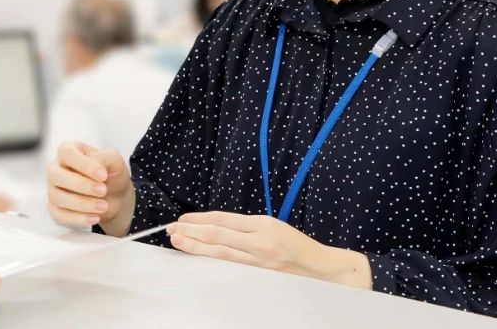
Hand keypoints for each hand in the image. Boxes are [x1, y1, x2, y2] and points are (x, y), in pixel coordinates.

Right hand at [46, 141, 134, 236]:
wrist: (115, 196)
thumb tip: (94, 163)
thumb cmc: (111, 174)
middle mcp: (57, 168)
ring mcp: (53, 188)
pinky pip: (59, 215)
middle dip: (81, 185)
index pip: (67, 153)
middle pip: (55, 175)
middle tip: (103, 191)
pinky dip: (77, 218)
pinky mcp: (55, 207)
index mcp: (69, 151)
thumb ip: (105, 157)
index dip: (84, 164)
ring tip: (103, 206)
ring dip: (82, 204)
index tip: (103, 175)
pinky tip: (94, 217)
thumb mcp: (114, 160)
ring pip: (57, 197)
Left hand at [167, 212, 371, 288]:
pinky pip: (233, 268)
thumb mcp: (274, 228)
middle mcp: (260, 241)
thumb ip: (248, 229)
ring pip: (221, 252)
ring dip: (197, 247)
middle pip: (218, 235)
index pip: (224, 220)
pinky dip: (214, 263)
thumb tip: (217, 228)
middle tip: (172, 229)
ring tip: (178, 242)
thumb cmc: (298, 247)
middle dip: (193, 231)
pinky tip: (200, 260)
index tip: (182, 219)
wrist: (324, 270)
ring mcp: (260, 261)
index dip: (201, 219)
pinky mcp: (261, 276)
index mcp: (263, 224)